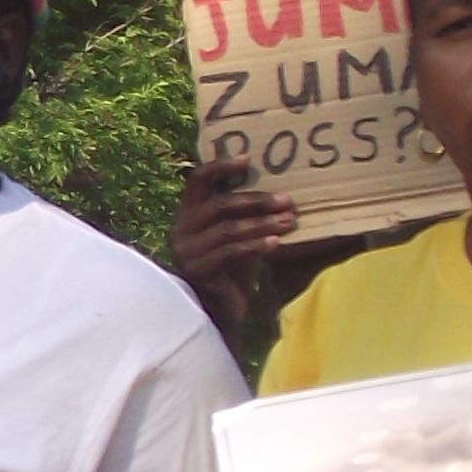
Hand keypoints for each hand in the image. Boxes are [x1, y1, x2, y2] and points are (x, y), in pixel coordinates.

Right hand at [169, 157, 294, 332]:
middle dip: (257, 201)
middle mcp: (181, 229)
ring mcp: (187, 251)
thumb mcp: (237, 236)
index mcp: (188, 214)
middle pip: (219, 205)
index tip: (249, 159)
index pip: (199, 180)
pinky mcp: (198, 271)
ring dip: (263, 224)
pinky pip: (230, 253)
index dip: (221, 166)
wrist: (219, 312)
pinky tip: (277, 243)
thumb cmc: (231, 270)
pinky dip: (256, 245)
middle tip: (287, 201)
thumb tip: (279, 192)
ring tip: (290, 221)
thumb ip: (243, 215)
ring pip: (228, 229)